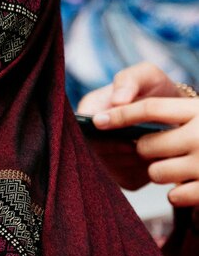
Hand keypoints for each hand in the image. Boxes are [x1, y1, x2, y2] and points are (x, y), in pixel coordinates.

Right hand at [78, 62, 198, 205]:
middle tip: (142, 138)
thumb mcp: (145, 77)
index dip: (103, 132)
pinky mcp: (121, 177)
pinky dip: (142, 171)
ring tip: (149, 145)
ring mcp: (103, 160)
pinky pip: (127, 179)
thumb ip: (129, 81)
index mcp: (88, 112)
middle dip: (121, 146)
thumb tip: (117, 102)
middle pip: (95, 152)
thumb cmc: (155, 92)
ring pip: (112, 168)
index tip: (125, 129)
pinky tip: (152, 157)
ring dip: (132, 159)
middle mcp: (88, 138)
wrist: (173, 115)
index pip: (82, 130)